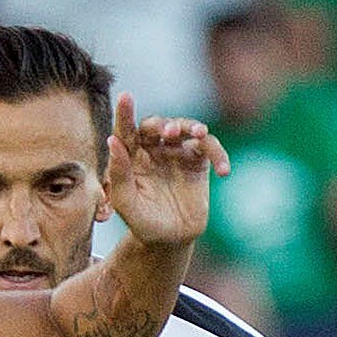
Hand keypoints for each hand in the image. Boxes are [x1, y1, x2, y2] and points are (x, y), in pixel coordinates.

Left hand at [106, 93, 229, 248]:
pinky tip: (224, 170)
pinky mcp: (198, 161)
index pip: (126, 131)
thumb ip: (119, 175)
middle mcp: (153, 150)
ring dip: (193, 126)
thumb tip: (112, 141)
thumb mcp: (127, 204)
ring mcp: (177, 152)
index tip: (125, 96)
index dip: (125, 114)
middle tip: (168, 132)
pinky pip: (210, 147)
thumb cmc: (143, 223)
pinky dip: (218, 154)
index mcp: (131, 157)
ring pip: (186, 128)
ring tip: (200, 134)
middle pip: (158, 124)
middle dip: (163, 124)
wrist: (169, 240)